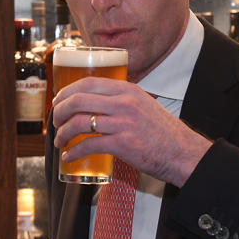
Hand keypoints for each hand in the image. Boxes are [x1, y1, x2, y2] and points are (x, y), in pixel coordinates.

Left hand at [50, 77, 211, 186]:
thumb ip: (122, 100)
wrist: (183, 153)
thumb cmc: (162, 132)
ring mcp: (123, 123)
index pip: (88, 82)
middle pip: (78, 100)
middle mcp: (124, 103)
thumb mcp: (143, 105)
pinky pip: (88, 145)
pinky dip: (74, 151)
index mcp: (128, 90)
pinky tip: (69, 156)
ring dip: (63, 133)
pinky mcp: (122, 144)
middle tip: (55, 122)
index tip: (58, 101)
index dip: (67, 91)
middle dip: (59, 111)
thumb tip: (94, 103)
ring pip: (79, 122)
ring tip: (60, 141)